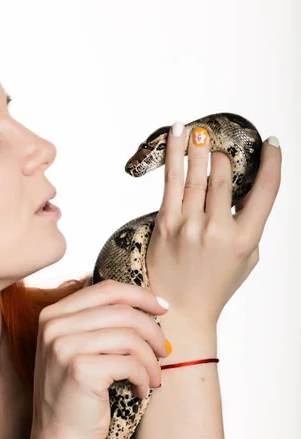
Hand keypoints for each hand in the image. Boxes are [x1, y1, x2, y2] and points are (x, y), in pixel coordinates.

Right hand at [29, 280, 169, 438]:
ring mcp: (64, 347)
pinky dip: (144, 377)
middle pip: (122, 312)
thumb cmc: (76, 393)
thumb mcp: (79, 348)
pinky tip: (141, 389)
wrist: (59, 437)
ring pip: (130, 337)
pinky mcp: (80, 369)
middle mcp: (54, 326)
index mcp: (53, 315)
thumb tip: (149, 302)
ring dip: (151, 359)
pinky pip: (130, 363)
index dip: (140, 295)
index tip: (164, 308)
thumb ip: (99, 322)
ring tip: (154, 376)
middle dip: (152, 330)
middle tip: (164, 350)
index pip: (106, 290)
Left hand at [146, 126, 281, 327]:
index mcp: (245, 239)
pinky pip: (171, 181)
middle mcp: (217, 230)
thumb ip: (250, 223)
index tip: (272, 143)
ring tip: (198, 128)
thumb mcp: (247, 257)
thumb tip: (246, 188)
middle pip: (225, 176)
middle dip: (223, 154)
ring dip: (198, 147)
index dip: (272, 162)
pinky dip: (174, 154)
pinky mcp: (165, 223)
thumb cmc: (215, 283)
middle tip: (219, 142)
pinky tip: (177, 135)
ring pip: (196, 173)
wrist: (179, 309)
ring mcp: (189, 226)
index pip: (266, 191)